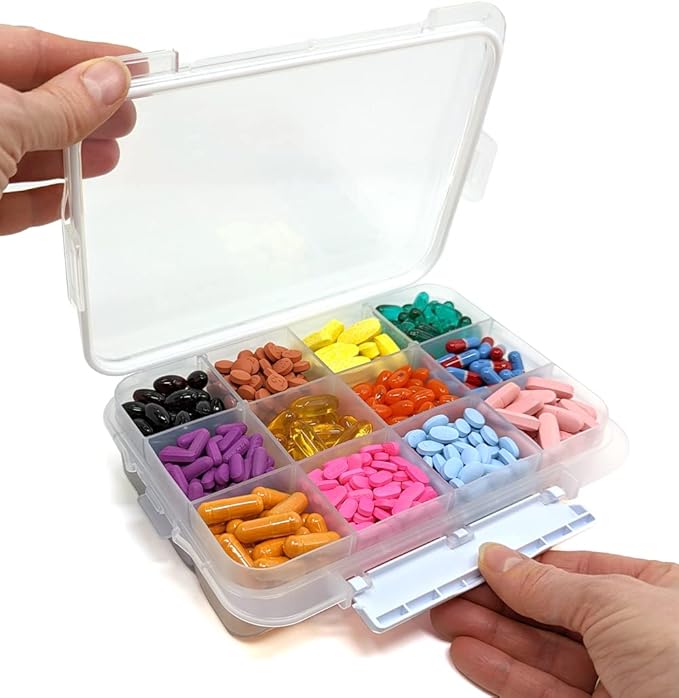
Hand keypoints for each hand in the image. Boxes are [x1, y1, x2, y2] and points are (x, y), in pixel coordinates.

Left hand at [0, 26, 135, 235]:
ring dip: (69, 156)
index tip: (135, 66)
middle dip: (83, 109)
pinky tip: (70, 194)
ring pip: (21, 151)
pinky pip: (9, 200)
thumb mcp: (3, 123)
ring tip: (110, 156)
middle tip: (128, 115)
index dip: (87, 56)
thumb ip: (59, 106)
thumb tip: (107, 82)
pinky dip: (43, 199)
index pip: (31, 48)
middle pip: (30, 101)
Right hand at [431, 544, 678, 696]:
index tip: (480, 560)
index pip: (575, 569)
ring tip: (448, 618)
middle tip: (452, 588)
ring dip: (490, 635)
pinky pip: (540, 691)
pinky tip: (471, 654)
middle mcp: (639, 638)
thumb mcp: (615, 603)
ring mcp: (620, 683)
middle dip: (497, 600)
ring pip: (541, 653)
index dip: (524, 563)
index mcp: (658, 593)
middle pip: (551, 611)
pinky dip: (501, 673)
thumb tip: (500, 559)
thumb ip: (546, 583)